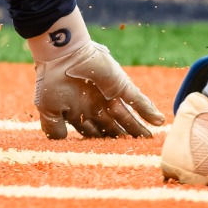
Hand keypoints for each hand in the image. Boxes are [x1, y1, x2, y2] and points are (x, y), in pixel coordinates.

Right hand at [33, 39, 164, 138]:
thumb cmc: (52, 80)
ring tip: (149, 141)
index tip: (111, 155)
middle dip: (122, 139)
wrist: (62, 52)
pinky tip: (159, 121)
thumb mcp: (47, 108)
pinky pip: (138, 100)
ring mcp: (109, 95)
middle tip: (134, 151)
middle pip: (112, 126)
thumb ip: (53, 128)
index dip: (101, 143)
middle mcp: (94, 104)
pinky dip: (148, 111)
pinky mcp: (120, 86)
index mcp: (77, 110)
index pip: (93, 131)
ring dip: (137, 129)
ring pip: (126, 117)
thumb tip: (62, 140)